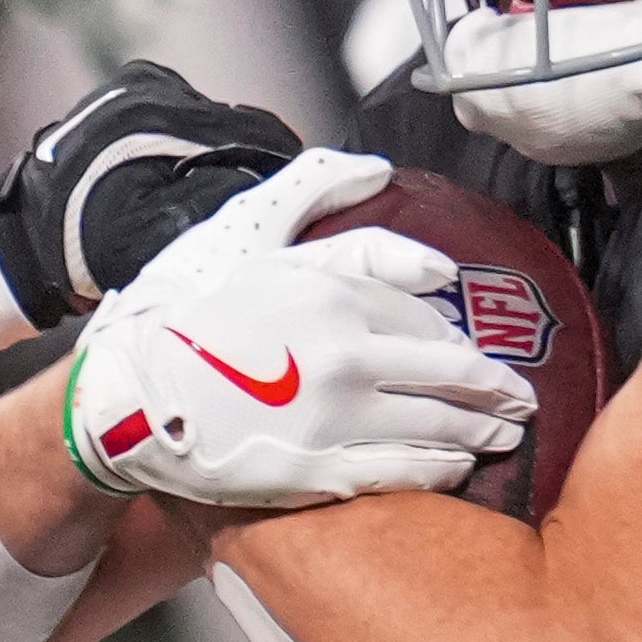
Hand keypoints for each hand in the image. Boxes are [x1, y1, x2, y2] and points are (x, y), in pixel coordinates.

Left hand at [0, 59, 303, 324]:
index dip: (284, 170)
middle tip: (256, 211)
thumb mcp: (164, 233)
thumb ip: (225, 204)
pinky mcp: (127, 94)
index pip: (256, 132)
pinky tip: (181, 184)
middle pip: (234, 126)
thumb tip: (279, 189)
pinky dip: (191, 150)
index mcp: (161, 111)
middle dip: (249, 166)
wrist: (20, 237)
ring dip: (219, 159)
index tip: (304, 200)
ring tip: (210, 202)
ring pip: (210, 123)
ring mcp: (137, 85)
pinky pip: (181, 122)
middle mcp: (152, 84)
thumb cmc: (83, 244)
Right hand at [61, 151, 530, 506]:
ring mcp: (335, 418)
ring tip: (501, 438)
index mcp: (333, 291)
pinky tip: (455, 471)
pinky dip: (440, 470)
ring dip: (481, 432)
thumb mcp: (243, 229)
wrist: (122, 397)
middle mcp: (346, 354)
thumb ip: (313, 189)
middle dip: (496, 388)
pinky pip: (403, 473)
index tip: (478, 345)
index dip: (461, 330)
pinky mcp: (316, 474)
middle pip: (451, 370)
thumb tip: (379, 168)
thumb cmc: (178, 308)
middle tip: (520, 400)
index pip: (428, 309)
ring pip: (439, 424)